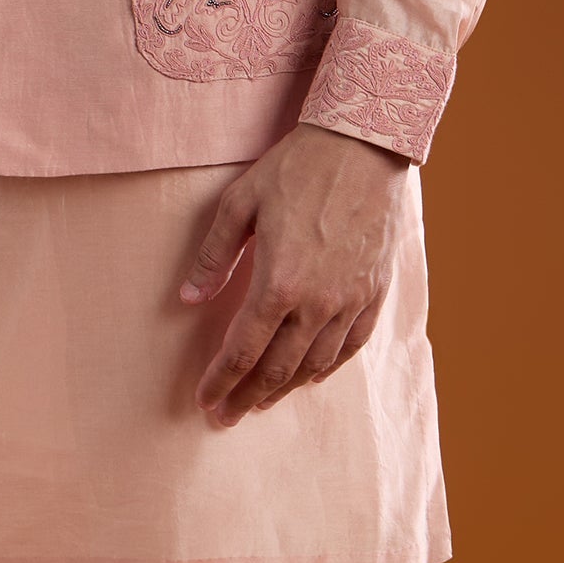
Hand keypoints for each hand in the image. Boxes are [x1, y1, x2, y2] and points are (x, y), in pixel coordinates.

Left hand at [179, 121, 410, 425]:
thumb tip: (188, 298)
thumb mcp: (240, 202)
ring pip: (314, 365)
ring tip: (260, 400)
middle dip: (246, 397)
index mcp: (278, 282)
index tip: (204, 401)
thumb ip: (214, 255)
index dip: (220, 381)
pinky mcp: (374, 293)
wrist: (362, 146)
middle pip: (276, 369)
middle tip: (226, 416)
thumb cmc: (296, 168)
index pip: (242, 350)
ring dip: (283, 388)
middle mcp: (317, 303)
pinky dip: (326, 368)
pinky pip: (350, 347)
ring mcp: (350, 301)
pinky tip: (310, 375)